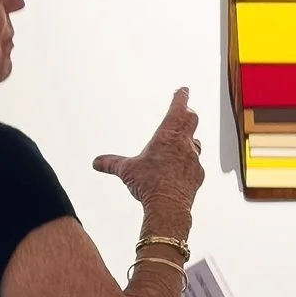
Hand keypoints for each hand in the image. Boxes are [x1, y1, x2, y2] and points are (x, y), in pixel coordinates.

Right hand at [94, 89, 203, 221]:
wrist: (168, 206)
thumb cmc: (149, 185)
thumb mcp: (126, 170)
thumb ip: (111, 163)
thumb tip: (97, 162)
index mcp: (167, 136)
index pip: (178, 109)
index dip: (181, 97)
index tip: (183, 90)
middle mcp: (184, 144)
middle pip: (192, 120)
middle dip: (188, 113)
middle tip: (186, 110)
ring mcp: (193, 159)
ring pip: (196, 143)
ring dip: (190, 140)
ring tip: (183, 141)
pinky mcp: (198, 174)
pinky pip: (196, 164)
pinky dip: (189, 163)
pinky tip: (181, 170)